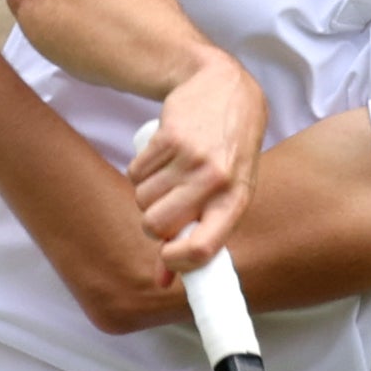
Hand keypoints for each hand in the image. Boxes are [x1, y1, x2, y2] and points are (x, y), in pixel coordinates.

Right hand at [126, 49, 265, 272]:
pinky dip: (140, 169)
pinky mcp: (169, 136)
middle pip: (158, 225)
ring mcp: (192, 158)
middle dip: (152, 220)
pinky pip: (136, 171)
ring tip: (167, 174)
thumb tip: (164, 283)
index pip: (202, 249)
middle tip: (166, 204)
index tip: (167, 255)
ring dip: (146, 192)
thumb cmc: (227, 151)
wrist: (225, 88)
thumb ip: (198, 235)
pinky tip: (161, 155)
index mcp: (235, 202)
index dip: (175, 261)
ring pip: (142, 199)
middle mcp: (216, 181)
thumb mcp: (226, 192)